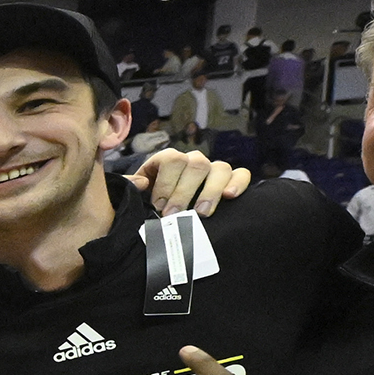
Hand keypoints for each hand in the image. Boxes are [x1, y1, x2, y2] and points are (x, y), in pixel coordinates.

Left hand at [130, 148, 254, 216]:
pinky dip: (238, 183)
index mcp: (170, 160)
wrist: (168, 212)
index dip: (165, 182)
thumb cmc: (151, 201)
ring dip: (210, 191)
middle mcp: (194, 161)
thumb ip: (131, 186)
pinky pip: (242, 174)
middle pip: (196, 165)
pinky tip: (230, 196)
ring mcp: (214, 169)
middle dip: (184, 192)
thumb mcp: (137, 193)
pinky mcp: (232, 180)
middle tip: (174, 215)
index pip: (172, 159)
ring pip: (220, 168)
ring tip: (201, 213)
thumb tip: (140, 183)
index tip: (158, 206)